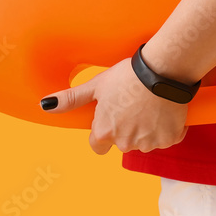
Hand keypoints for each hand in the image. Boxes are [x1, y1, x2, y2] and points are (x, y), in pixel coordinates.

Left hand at [40, 57, 189, 154]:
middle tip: (133, 104)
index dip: (103, 130)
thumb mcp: (96, 85)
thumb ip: (71, 99)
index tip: (112, 116)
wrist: (162, 70)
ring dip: (147, 128)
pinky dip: (167, 127)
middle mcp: (125, 143)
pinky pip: (166, 137)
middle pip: (122, 142)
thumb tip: (45, 105)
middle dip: (126, 128)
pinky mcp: (169, 139)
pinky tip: (165, 109)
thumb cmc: (127, 76)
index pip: (97, 145)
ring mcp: (148, 142)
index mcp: (104, 132)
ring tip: (150, 105)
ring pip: (145, 141)